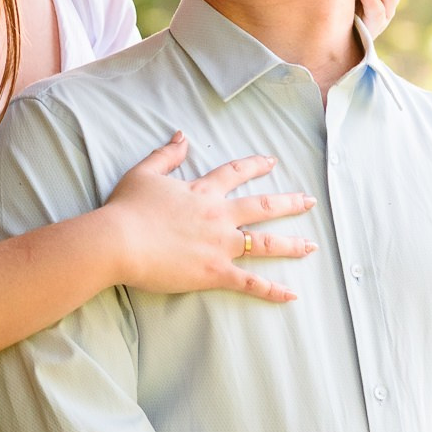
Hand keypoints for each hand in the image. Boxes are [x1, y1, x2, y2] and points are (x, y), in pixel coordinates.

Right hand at [100, 133, 315, 302]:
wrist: (119, 241)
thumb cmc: (127, 208)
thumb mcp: (144, 173)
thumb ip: (166, 155)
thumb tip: (181, 136)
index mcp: (202, 192)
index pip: (236, 173)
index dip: (255, 165)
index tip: (271, 161)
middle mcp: (219, 216)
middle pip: (261, 206)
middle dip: (289, 203)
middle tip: (309, 201)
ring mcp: (220, 245)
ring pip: (265, 244)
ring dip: (291, 244)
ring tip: (311, 245)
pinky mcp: (215, 271)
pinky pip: (250, 283)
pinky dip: (272, 290)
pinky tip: (292, 296)